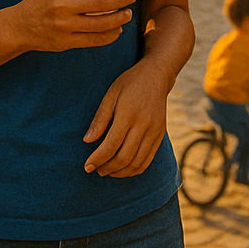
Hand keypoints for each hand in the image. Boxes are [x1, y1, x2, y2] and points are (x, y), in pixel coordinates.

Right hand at [6, 0, 135, 53]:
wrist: (20, 26)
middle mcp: (62, 5)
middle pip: (100, 2)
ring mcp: (64, 25)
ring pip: (101, 23)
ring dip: (120, 18)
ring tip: (128, 13)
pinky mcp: (66, 42)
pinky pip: (94, 40)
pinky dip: (110, 35)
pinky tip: (118, 30)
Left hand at [82, 61, 168, 176]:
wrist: (157, 75)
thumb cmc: (130, 83)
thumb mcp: (110, 95)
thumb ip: (100, 119)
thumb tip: (87, 140)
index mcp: (129, 114)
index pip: (111, 144)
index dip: (98, 159)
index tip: (87, 166)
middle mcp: (144, 124)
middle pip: (125, 157)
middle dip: (108, 167)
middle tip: (96, 170)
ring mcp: (155, 131)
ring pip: (138, 162)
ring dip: (121, 172)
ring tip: (108, 171)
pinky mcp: (160, 134)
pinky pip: (148, 159)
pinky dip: (135, 169)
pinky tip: (124, 169)